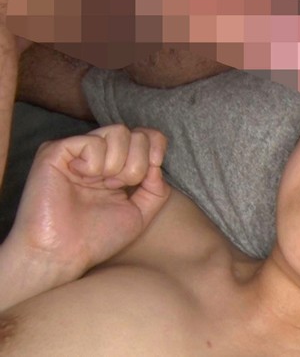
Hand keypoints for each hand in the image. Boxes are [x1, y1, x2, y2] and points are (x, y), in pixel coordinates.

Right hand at [5, 125, 170, 281]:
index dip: (156, 145)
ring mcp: (77, 152)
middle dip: (137, 163)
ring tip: (100, 184)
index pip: (145, 136)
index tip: (154, 166)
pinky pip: (92, 141)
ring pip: (118, 131)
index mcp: (117, 166)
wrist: (62, 254)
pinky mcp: (55, 152)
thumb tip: (157, 164)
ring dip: (118, 164)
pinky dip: (95, 164)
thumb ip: (155, 189)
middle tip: (116, 186)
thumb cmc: (96, 238)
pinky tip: (80, 178)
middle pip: (136, 134)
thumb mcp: (139, 214)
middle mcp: (98, 155)